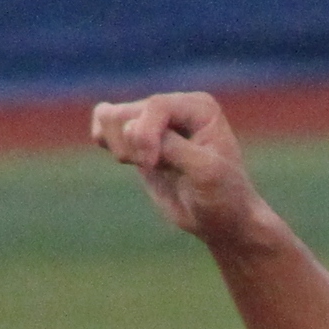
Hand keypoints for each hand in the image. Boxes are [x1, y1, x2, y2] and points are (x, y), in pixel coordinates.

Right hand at [90, 91, 268, 246]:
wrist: (223, 221)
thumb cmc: (223, 197)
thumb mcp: (206, 173)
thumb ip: (173, 148)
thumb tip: (131, 129)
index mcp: (199, 107)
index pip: (156, 106)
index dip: (144, 134)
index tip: (150, 165)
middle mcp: (175, 107)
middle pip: (128, 112)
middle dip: (131, 144)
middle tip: (152, 168)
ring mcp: (154, 122)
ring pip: (111, 117)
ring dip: (119, 146)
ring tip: (147, 167)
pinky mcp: (137, 139)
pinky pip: (104, 122)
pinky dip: (104, 139)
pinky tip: (125, 159)